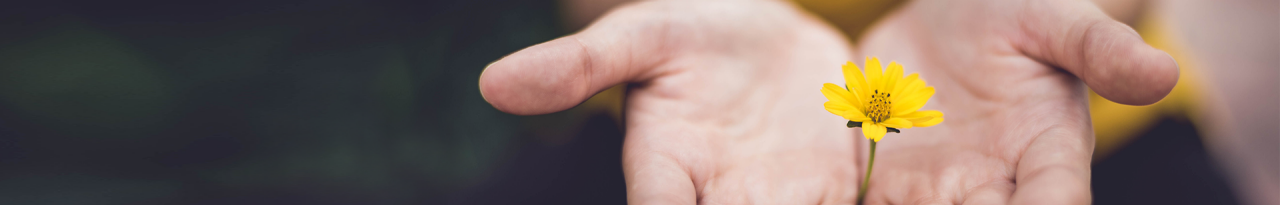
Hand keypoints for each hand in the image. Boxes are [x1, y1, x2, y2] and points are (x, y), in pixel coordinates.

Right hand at [480, 1, 862, 203]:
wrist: (775, 34)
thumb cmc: (699, 29)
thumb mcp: (644, 35)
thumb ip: (580, 65)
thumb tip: (492, 84)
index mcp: (665, 171)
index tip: (710, 203)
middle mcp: (721, 200)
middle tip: (765, 200)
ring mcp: (778, 201)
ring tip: (817, 203)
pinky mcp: (833, 195)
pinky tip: (920, 202)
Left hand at [853, 0, 1177, 203]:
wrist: (949, 13)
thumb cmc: (1014, 10)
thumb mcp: (1055, 18)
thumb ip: (1098, 48)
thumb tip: (1162, 73)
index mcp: (1047, 150)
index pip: (1053, 199)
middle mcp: (994, 184)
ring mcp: (937, 189)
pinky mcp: (886, 182)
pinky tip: (821, 203)